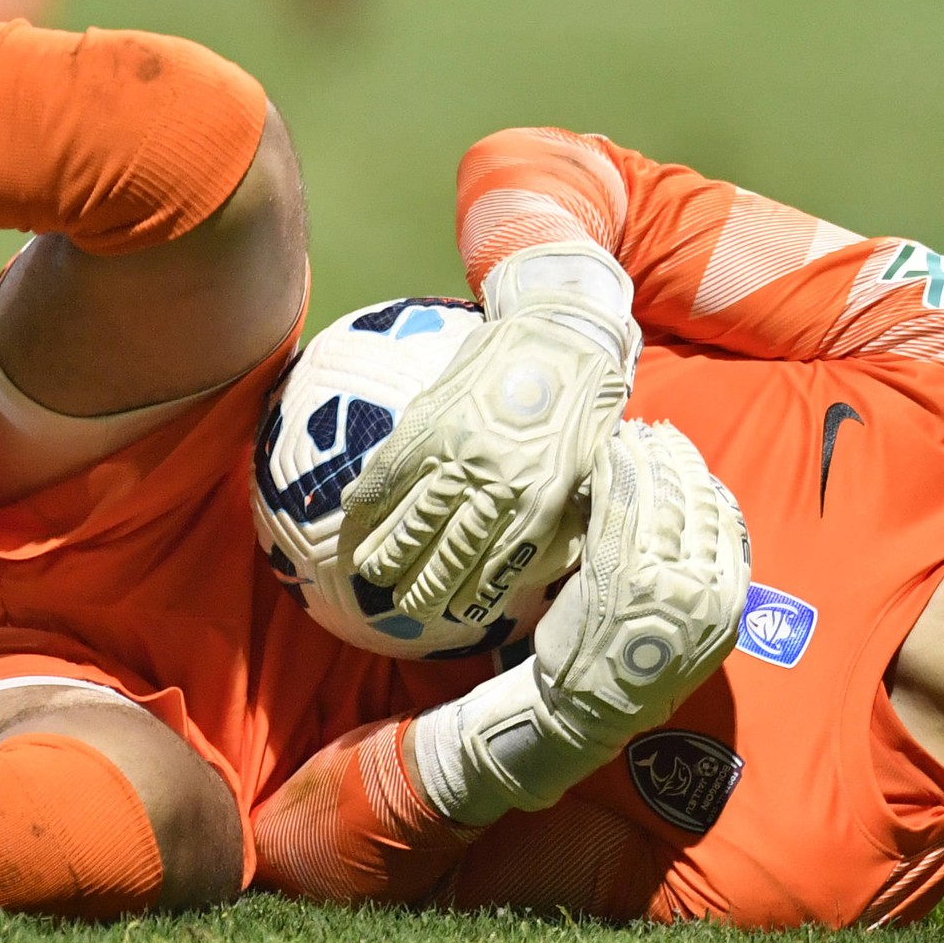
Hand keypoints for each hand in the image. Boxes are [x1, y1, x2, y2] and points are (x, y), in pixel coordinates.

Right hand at [342, 244, 636, 633]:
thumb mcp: (590, 465)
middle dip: (423, 583)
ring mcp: (459, 448)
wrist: (561, 329)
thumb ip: (561, 513)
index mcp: (540, 497)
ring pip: (416, 515)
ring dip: (389, 549)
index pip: (496, 563)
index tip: (449, 613)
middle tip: (405, 603)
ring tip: (370, 572)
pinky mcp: (433, 418)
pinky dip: (370, 495)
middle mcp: (496, 480)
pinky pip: (393, 467)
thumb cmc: (584, 401)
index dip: (468, 593)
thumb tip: (533, 561)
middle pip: (450, 549)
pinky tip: (353, 517)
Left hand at [410, 420, 752, 818]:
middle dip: (676, 462)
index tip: (688, 457)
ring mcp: (662, 582)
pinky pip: (621, 510)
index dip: (706, 483)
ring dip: (644, 460)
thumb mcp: (687, 629)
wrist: (589, 714)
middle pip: (696, 504)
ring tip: (631, 437)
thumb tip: (697, 514)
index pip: (726, 523)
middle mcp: (704, 591)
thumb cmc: (629, 667)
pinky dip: (614, 476)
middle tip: (658, 435)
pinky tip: (606, 456)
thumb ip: (700, 578)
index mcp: (727, 603)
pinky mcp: (619, 575)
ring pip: (659, 501)